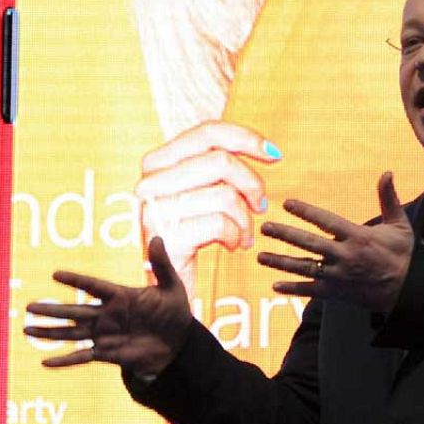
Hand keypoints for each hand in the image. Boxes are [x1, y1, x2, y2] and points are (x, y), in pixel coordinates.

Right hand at [23, 236, 193, 375]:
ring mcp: (105, 334)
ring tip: (27, 330)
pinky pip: (82, 357)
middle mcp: (107, 314)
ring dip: (50, 332)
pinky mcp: (107, 354)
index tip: (56, 274)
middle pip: (74, 311)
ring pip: (72, 333)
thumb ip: (161, 264)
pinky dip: (64, 360)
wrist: (178, 344)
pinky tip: (45, 362)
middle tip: (29, 306)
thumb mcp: (171, 287)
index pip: (93, 286)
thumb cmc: (174, 312)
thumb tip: (158, 238)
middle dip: (52, 310)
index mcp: (120, 295)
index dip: (76, 280)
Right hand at [135, 121, 279, 290]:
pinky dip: (236, 236)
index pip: (206, 133)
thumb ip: (220, 166)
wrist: (167, 290)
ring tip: (245, 233)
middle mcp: (149, 182)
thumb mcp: (201, 193)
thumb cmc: (191, 234)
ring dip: (245, 218)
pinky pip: (220, 224)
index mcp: (157, 163)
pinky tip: (232, 244)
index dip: (246, 138)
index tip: (274, 154)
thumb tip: (268, 148)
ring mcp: (154, 209)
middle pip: (220, 161)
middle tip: (260, 205)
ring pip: (225, 194)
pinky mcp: (167, 237)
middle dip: (251, 184)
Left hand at [257, 172, 413, 313]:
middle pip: (310, 244)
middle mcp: (345, 256)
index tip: (287, 203)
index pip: (326, 221)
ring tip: (260, 256)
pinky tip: (275, 285)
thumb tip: (387, 172)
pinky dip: (293, 288)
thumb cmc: (403, 254)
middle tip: (265, 228)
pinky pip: (311, 290)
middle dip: (285, 235)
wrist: (409, 290)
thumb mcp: (399, 224)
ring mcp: (339, 276)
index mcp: (358, 236)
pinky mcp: (337, 292)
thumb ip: (388, 198)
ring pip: (305, 267)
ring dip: (281, 262)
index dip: (306, 211)